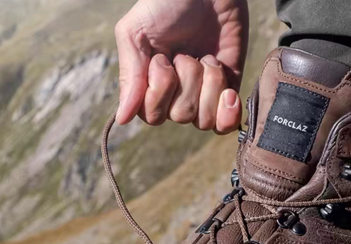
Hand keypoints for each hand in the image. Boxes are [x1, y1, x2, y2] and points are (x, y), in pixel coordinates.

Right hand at [114, 0, 248, 132]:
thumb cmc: (165, 4)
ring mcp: (203, 96)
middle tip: (186, 53)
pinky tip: (228, 93)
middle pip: (181, 116)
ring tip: (207, 57)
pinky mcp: (228, 92)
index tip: (162, 60)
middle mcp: (176, 96)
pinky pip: (226, 123)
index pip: (151, 116)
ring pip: (204, 120)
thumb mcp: (136, 34)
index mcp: (150, 85)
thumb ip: (130, 76)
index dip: (159, 92)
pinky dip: (228, 113)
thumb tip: (121, 118)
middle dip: (187, 80)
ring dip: (209, 84)